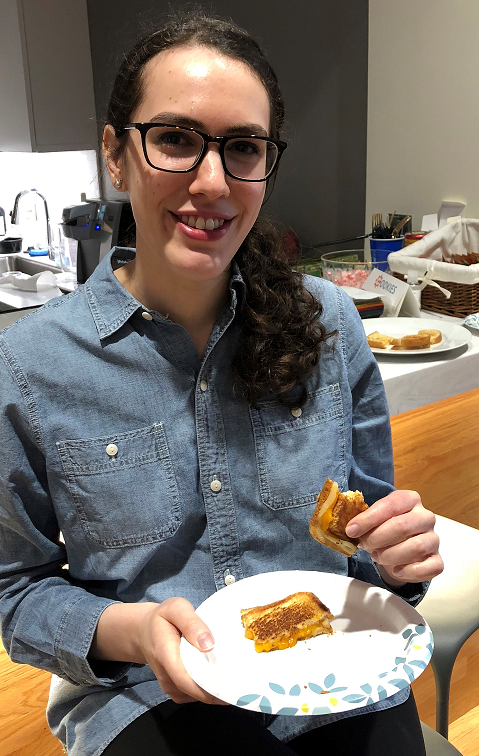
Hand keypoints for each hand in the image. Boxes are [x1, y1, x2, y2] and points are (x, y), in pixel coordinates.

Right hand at [91, 598, 226, 705]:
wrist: (144, 631)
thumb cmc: (163, 618)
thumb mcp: (176, 609)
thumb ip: (191, 623)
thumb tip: (209, 645)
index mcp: (165, 655)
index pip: (185, 680)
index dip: (209, 689)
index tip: (231, 688)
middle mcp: (166, 676)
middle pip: (195, 692)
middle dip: (219, 691)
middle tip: (243, 685)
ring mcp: (170, 686)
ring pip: (196, 696)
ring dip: (215, 690)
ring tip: (234, 677)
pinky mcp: (175, 690)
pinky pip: (194, 695)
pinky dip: (208, 689)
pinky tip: (219, 677)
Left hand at [345, 489, 443, 585]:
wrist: (400, 546)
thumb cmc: (384, 528)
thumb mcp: (374, 519)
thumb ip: (364, 520)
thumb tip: (352, 529)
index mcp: (410, 499)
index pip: (389, 506)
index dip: (368, 519)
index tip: (351, 530)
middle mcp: (425, 516)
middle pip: (401, 526)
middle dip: (377, 538)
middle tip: (365, 546)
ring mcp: (434, 539)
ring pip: (415, 547)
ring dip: (390, 555)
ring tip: (377, 556)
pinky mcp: (437, 560)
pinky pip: (429, 568)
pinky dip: (409, 571)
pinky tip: (396, 570)